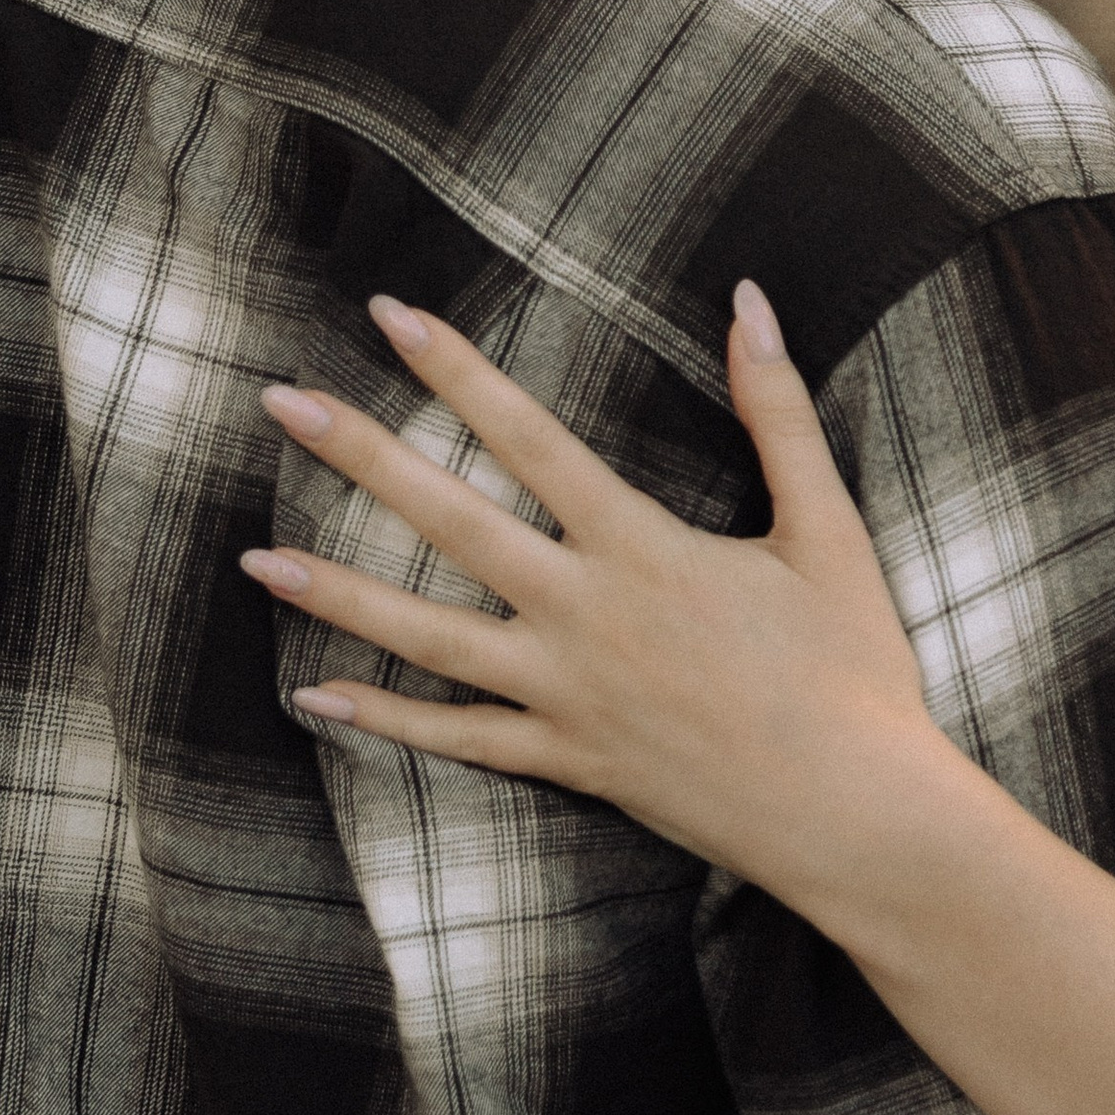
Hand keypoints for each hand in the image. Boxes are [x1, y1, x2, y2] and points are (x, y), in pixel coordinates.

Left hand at [242, 285, 939, 891]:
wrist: (857, 813)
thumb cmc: (854, 668)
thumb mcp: (827, 527)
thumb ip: (779, 410)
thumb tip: (751, 301)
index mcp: (643, 548)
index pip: (529, 437)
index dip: (455, 371)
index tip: (389, 316)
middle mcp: (586, 616)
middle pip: (450, 522)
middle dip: (359, 455)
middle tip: (278, 401)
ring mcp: (566, 695)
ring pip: (426, 638)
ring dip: (338, 593)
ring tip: (256, 558)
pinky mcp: (569, 760)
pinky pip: (459, 740)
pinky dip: (385, 721)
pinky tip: (316, 697)